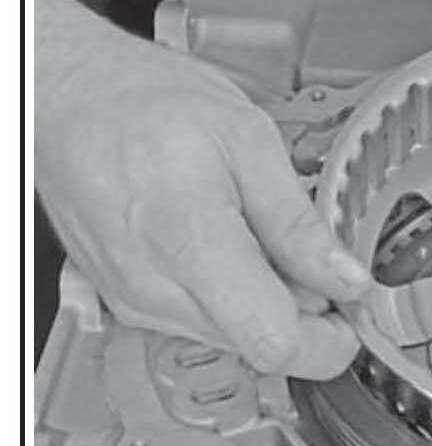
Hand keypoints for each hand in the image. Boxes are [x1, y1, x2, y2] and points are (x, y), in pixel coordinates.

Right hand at [35, 0, 366, 379]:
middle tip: (318, 264)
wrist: (67, 99)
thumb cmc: (145, 104)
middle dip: (304, 316)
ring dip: (266, 305)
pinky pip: (198, 322)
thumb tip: (347, 279)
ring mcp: (134, 300)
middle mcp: (155, 286)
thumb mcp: (248, 140)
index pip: (273, 341)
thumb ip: (299, 223)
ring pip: (230, 338)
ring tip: (263, 240)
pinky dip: (231, 297)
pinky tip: (230, 247)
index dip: (327, 342)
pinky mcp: (125, 301)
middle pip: (257, 347)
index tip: (352, 317)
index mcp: (190, 241)